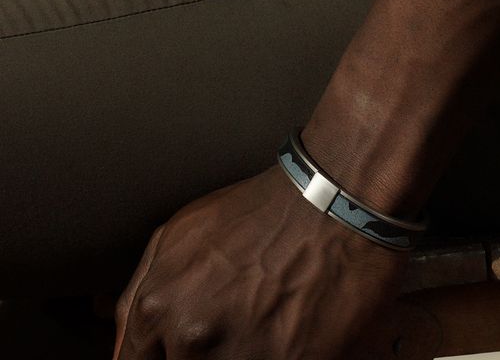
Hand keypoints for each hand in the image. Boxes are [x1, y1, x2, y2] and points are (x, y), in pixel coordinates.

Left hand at [112, 165, 408, 358]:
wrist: (335, 199)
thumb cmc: (263, 211)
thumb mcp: (181, 233)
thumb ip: (140, 293)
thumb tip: (121, 345)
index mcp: (158, 308)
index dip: (160, 358)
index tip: (184, 348)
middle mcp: (192, 338)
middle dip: (203, 355)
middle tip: (236, 323)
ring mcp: (243, 356)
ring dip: (241, 354)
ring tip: (265, 324)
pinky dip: (274, 355)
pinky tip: (286, 330)